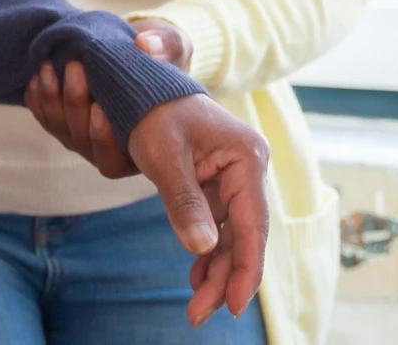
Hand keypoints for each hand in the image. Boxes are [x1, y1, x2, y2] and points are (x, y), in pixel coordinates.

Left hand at [24, 20, 192, 176]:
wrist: (138, 53)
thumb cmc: (164, 58)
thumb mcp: (174, 48)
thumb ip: (166, 47)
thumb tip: (145, 45)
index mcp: (141, 144)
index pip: (114, 160)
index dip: (102, 138)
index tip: (100, 109)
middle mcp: (108, 148)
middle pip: (81, 141)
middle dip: (74, 104)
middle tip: (75, 67)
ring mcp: (83, 136)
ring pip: (60, 128)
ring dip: (51, 98)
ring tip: (50, 65)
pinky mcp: (65, 121)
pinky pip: (44, 117)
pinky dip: (37, 98)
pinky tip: (36, 77)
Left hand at [127, 93, 270, 325]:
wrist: (144, 83)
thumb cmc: (155, 111)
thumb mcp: (164, 156)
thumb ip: (184, 203)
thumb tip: (202, 251)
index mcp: (246, 158)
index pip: (253, 224)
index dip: (245, 269)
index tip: (233, 306)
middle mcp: (247, 170)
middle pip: (243, 236)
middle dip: (224, 278)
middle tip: (199, 315)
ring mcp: (233, 178)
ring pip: (230, 236)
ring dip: (215, 270)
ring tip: (196, 306)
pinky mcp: (216, 184)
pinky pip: (217, 225)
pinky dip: (206, 251)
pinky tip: (196, 277)